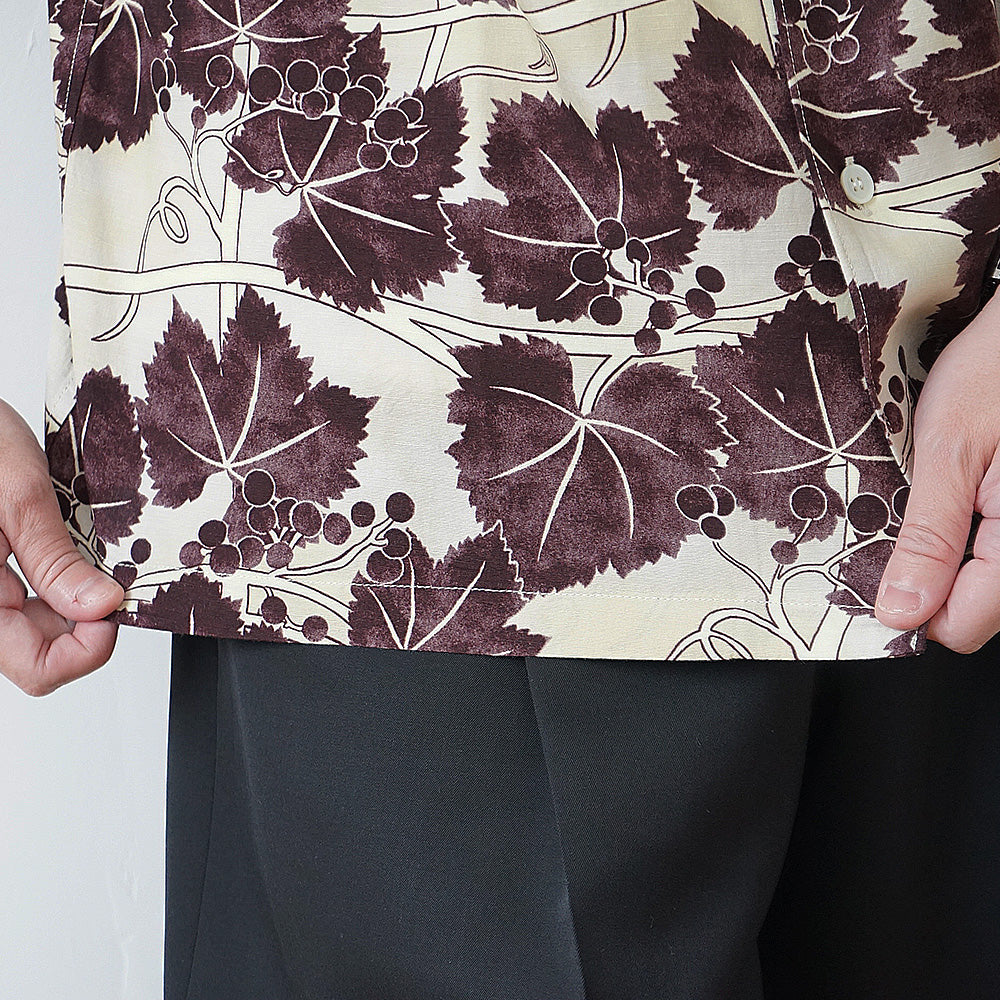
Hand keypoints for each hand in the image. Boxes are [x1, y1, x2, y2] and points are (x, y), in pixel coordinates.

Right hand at [0, 399, 123, 695]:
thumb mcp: (16, 491)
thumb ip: (52, 558)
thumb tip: (101, 606)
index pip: (36, 668)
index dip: (86, 649)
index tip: (113, 606)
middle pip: (38, 650)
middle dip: (84, 620)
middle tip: (109, 574)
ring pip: (34, 627)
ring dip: (70, 599)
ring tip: (82, 551)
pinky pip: (23, 599)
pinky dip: (55, 582)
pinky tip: (66, 547)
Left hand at [874, 293, 999, 652]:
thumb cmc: (999, 366)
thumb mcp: (948, 450)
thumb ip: (929, 539)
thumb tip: (901, 612)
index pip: (963, 627)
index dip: (913, 609)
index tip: (876, 575)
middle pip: (978, 608)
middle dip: (931, 580)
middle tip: (899, 527)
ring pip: (988, 581)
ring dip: (952, 558)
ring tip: (932, 502)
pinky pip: (997, 548)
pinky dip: (971, 534)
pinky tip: (957, 495)